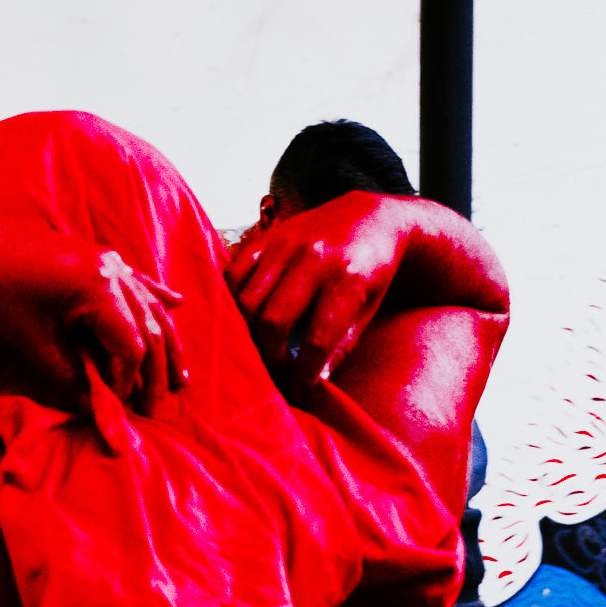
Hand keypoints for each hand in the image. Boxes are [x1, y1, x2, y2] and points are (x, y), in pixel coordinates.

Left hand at [0, 218, 187, 412]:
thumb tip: (91, 406)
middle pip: (149, 329)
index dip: (128, 381)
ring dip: (166, 342)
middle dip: (156, 372)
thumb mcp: (31, 340)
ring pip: (149, 306)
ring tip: (181, 377)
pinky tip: (178, 304)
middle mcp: (113, 271)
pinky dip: (157, 297)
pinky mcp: (96, 255)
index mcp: (99, 289)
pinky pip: (137, 280)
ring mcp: (107, 260)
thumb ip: (66, 375)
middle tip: (157, 408)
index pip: (131, 346)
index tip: (117, 406)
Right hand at [224, 191, 417, 390]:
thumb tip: (313, 381)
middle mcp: (315, 259)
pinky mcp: (268, 236)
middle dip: (270, 355)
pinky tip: (244, 317)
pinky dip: (232, 300)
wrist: (371, 217)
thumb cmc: (372, 271)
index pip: (317, 340)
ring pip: (247, 299)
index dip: (303, 373)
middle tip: (276, 370)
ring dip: (247, 333)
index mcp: (348, 280)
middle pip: (273, 321)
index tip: (299, 390)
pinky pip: (235, 272)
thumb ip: (341, 345)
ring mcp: (287, 244)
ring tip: (259, 347)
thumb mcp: (368, 309)